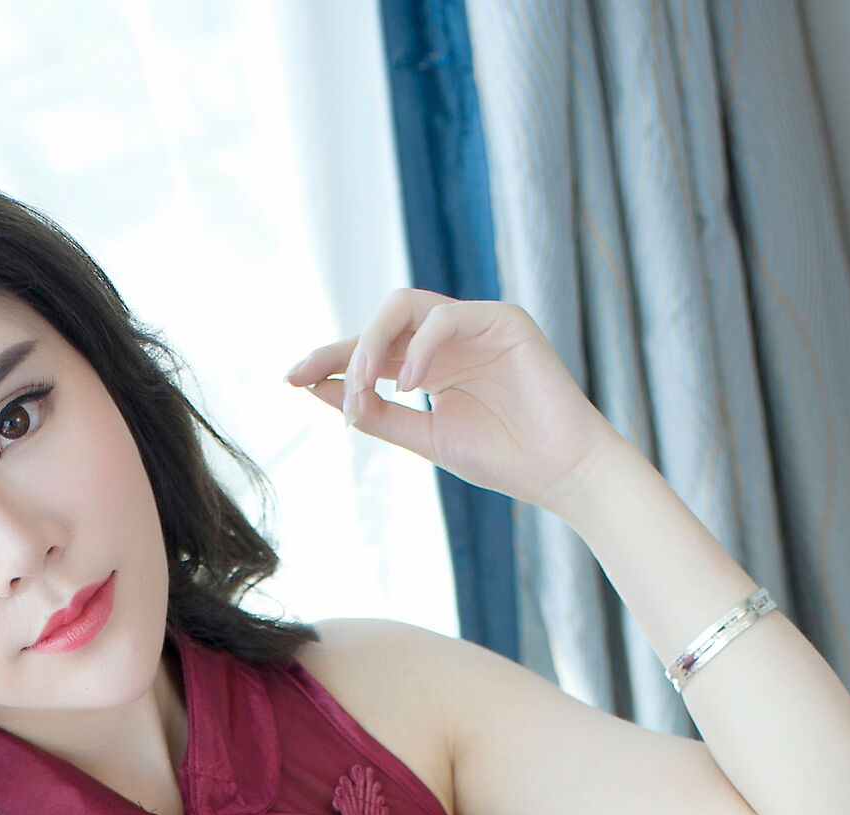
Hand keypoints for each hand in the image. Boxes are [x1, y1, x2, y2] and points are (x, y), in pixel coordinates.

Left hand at [286, 288, 615, 512]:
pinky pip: (447, 317)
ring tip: (360, 386)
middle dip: (343, 347)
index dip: (329, 359)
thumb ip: (379, 416)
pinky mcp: (504, 320)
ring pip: (409, 307)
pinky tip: (407, 384)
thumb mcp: (427, 440)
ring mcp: (477, 323)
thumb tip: (321, 394)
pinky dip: (419, 348)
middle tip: (311, 381)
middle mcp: (451, 337)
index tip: (288, 378)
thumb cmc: (503, 459)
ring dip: (374, 343)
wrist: (561, 474)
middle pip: (383, 319)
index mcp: (432, 362)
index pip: (373, 349)